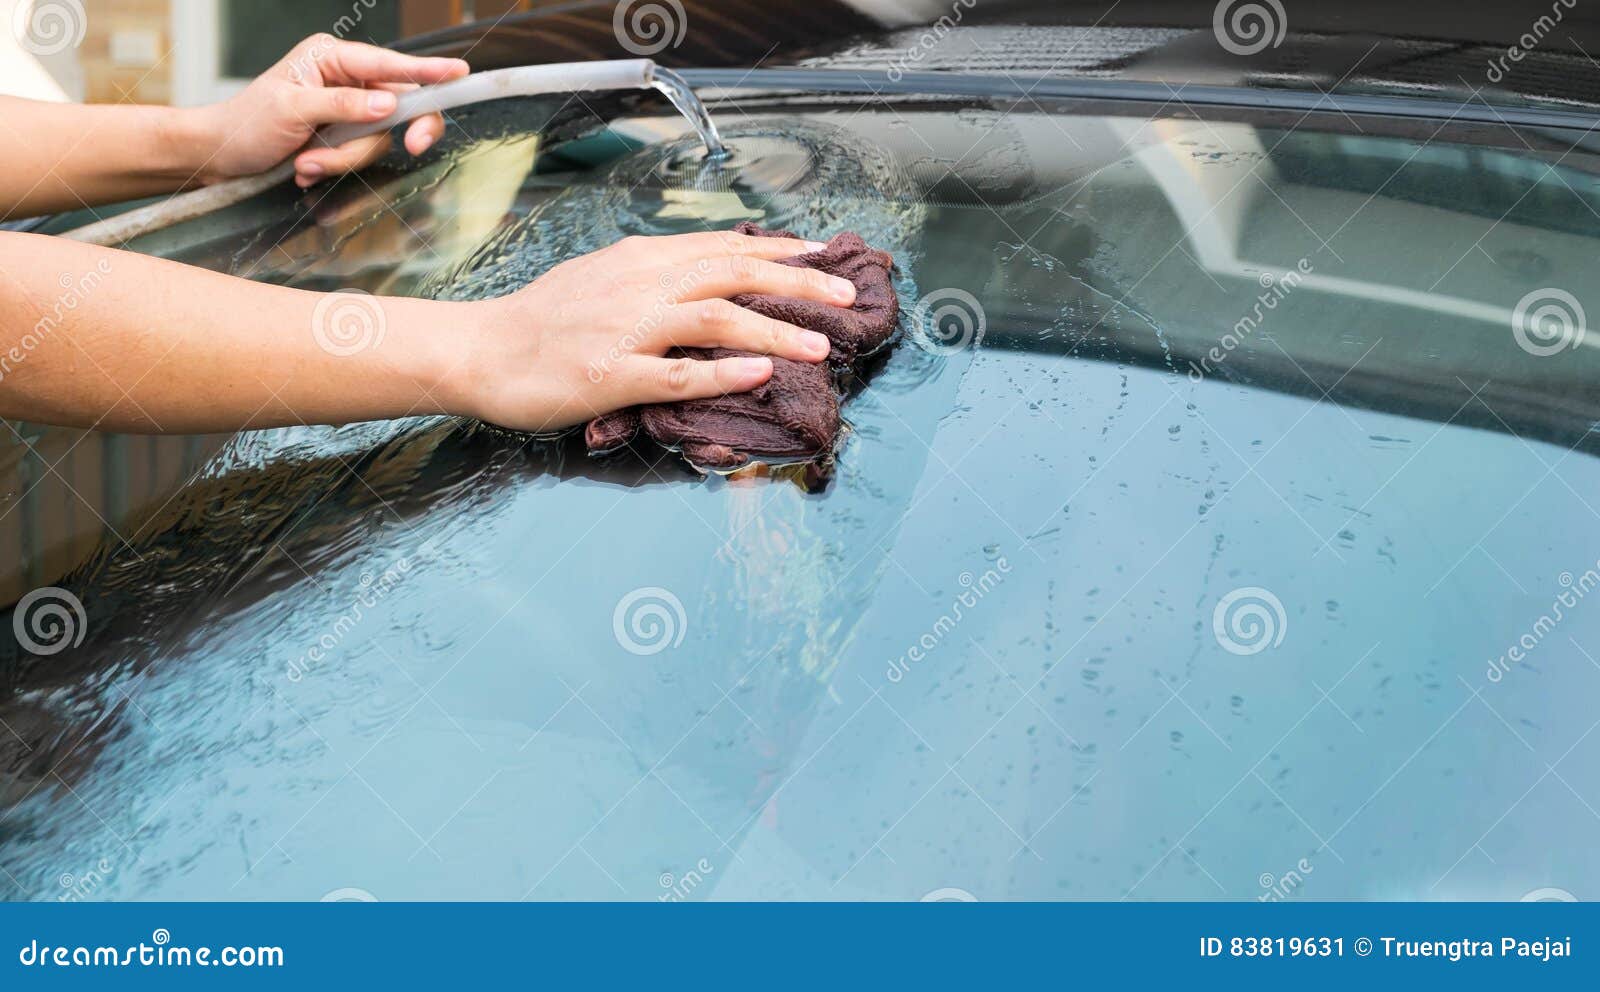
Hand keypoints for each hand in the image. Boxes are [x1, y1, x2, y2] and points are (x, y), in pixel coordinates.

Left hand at [190, 35, 469, 187]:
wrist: (222, 156)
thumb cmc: (247, 123)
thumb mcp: (292, 109)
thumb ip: (343, 105)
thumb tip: (389, 104)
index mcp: (331, 58)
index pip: (389, 64)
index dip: (428, 70)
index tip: (460, 73)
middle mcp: (345, 80)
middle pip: (397, 106)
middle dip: (387, 134)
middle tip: (413, 147)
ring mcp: (347, 112)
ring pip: (378, 139)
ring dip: (341, 158)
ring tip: (304, 162)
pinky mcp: (343, 139)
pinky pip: (361, 157)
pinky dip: (334, 166)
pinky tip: (305, 166)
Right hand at [452, 232, 857, 432]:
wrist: (480, 351)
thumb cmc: (540, 321)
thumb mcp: (601, 278)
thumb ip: (653, 274)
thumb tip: (704, 271)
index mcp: (640, 261)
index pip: (723, 248)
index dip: (779, 252)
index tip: (823, 258)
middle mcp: (639, 286)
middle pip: (733, 274)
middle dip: (797, 285)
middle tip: (847, 296)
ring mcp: (625, 331)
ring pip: (716, 321)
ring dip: (774, 329)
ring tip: (822, 345)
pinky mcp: (609, 376)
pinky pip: (675, 375)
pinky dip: (722, 375)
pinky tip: (760, 376)